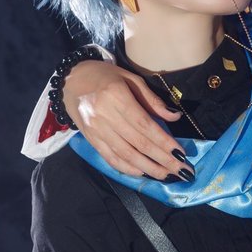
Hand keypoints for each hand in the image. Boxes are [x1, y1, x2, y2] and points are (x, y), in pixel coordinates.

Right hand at [64, 59, 191, 179]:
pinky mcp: (90, 139)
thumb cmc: (105, 76)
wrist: (71, 80)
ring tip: (166, 176)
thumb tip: (175, 117)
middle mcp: (105, 115)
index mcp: (117, 96)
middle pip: (138, 142)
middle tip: (181, 171)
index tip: (181, 154)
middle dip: (162, 159)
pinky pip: (110, 157)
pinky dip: (127, 168)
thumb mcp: (131, 79)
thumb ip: (152, 100)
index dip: (164, 141)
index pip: (145, 125)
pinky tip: (143, 173)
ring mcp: (96, 129)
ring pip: (125, 154)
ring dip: (148, 168)